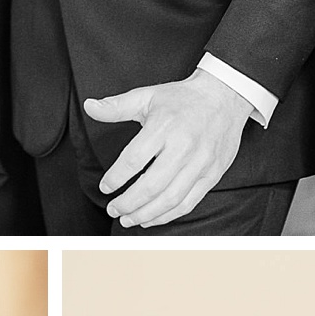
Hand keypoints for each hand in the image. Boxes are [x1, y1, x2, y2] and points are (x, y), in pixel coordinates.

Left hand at [86, 63, 256, 233]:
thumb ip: (117, 106)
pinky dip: (167, 216)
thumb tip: (89, 106)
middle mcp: (183, 146)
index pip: (133, 160)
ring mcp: (200, 163)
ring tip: (129, 219)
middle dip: (128, 203)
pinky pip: (187, 203)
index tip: (105, 188)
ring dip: (145, 214)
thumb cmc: (183, 98)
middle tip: (113, 209)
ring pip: (169, 200)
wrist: (225, 96)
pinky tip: (151, 218)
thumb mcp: (148, 96)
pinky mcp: (211, 175)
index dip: (116, 178)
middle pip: (151, 185)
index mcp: (164, 126)